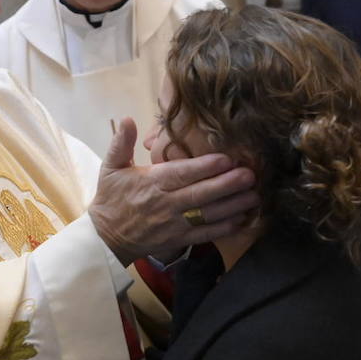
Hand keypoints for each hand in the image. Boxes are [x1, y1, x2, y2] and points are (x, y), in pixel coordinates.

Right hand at [89, 118, 259, 266]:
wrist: (106, 238)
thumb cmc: (112, 199)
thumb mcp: (110, 168)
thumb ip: (121, 143)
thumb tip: (127, 119)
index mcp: (151, 183)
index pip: (181, 174)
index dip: (205, 167)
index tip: (226, 159)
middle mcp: (165, 204)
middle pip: (200, 194)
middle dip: (227, 185)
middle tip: (250, 175)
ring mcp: (174, 224)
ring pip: (208, 215)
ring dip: (233, 206)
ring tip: (254, 196)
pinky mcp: (179, 240)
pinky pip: (205, 235)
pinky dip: (225, 228)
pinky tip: (242, 219)